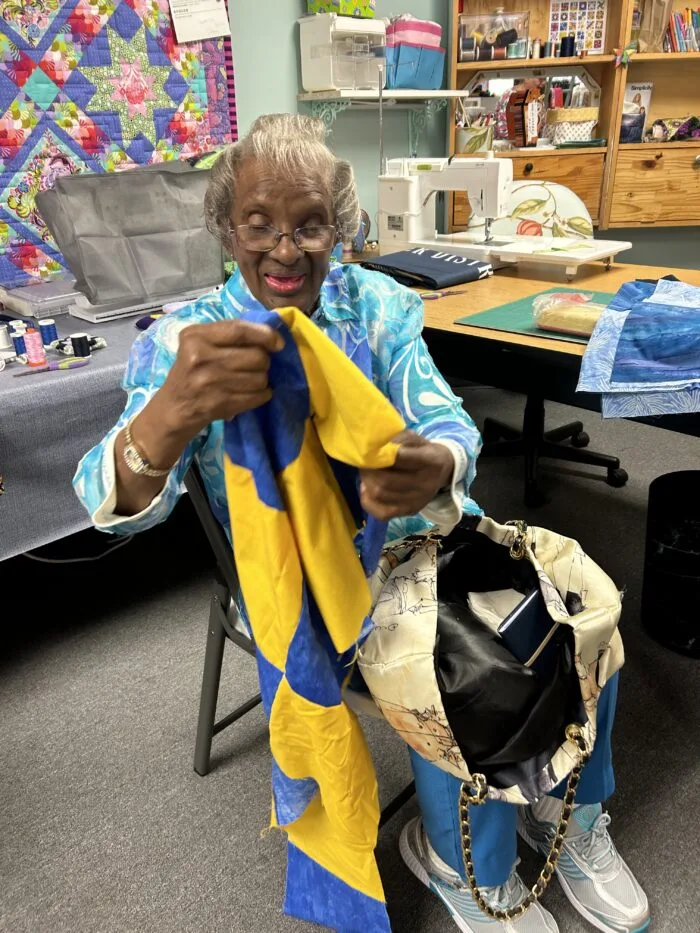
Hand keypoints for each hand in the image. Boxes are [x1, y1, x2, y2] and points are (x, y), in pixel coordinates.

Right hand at [156, 319, 283, 438]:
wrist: (174, 407)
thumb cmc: (191, 369)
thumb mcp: (198, 343)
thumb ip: (228, 334)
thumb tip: (271, 334)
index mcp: (195, 336)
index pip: (239, 330)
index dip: (265, 335)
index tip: (278, 343)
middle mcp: (201, 357)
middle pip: (256, 356)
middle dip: (264, 361)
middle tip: (256, 365)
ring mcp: (210, 383)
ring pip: (260, 377)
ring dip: (262, 379)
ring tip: (250, 379)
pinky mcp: (220, 404)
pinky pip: (258, 396)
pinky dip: (262, 394)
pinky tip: (252, 393)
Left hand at [360, 430, 453, 521]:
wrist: (443, 471)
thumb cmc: (422, 451)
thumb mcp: (413, 438)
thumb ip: (395, 439)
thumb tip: (372, 447)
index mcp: (430, 461)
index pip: (399, 458)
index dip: (379, 454)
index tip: (371, 451)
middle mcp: (426, 484)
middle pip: (385, 481)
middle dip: (368, 471)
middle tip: (364, 463)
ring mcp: (418, 501)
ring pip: (380, 495)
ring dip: (367, 482)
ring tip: (367, 473)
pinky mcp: (410, 512)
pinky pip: (381, 513)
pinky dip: (368, 501)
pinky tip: (369, 489)